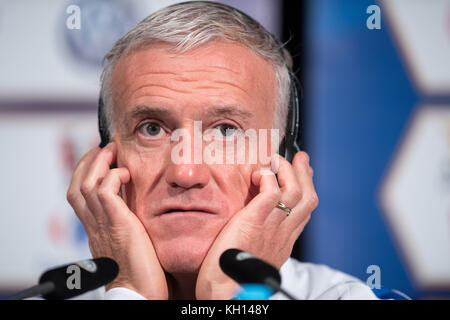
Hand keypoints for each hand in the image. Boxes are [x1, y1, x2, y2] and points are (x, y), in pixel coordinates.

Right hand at [66, 142, 167, 298]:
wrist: (139, 292)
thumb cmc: (140, 270)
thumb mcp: (128, 239)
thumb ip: (125, 222)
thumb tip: (133, 207)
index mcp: (95, 228)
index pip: (78, 194)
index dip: (84, 172)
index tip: (99, 157)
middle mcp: (93, 225)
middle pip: (75, 185)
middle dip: (87, 161)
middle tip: (105, 147)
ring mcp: (102, 224)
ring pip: (86, 184)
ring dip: (99, 163)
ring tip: (113, 152)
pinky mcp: (117, 224)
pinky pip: (105, 192)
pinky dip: (113, 177)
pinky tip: (126, 174)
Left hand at [195, 152, 317, 298]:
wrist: (228, 290)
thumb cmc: (235, 276)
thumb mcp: (259, 255)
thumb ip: (265, 238)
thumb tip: (262, 226)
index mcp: (285, 241)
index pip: (304, 211)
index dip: (307, 189)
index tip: (303, 175)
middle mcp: (284, 232)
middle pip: (308, 197)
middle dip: (305, 174)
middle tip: (299, 158)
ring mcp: (273, 225)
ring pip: (295, 190)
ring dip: (287, 170)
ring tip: (275, 160)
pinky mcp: (256, 219)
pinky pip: (272, 191)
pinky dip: (268, 177)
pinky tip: (258, 175)